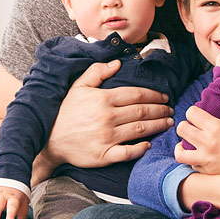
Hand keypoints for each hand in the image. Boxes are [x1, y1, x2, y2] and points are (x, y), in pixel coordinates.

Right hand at [36, 60, 173, 180]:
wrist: (48, 140)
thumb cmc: (65, 112)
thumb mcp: (78, 87)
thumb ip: (97, 72)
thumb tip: (117, 63)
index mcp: (103, 99)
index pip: (136, 95)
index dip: (154, 95)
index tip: (164, 97)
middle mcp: (107, 118)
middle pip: (142, 112)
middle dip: (160, 110)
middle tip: (170, 110)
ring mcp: (106, 137)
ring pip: (140, 130)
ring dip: (157, 126)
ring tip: (168, 123)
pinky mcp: (104, 155)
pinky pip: (128, 152)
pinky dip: (141, 148)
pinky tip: (149, 144)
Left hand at [175, 106, 219, 173]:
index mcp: (216, 128)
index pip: (191, 113)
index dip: (193, 113)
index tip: (197, 116)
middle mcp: (208, 143)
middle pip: (181, 128)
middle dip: (184, 127)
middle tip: (190, 129)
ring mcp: (206, 159)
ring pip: (179, 152)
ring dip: (181, 147)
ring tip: (185, 145)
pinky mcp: (207, 171)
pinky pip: (191, 165)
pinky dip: (193, 160)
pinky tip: (198, 157)